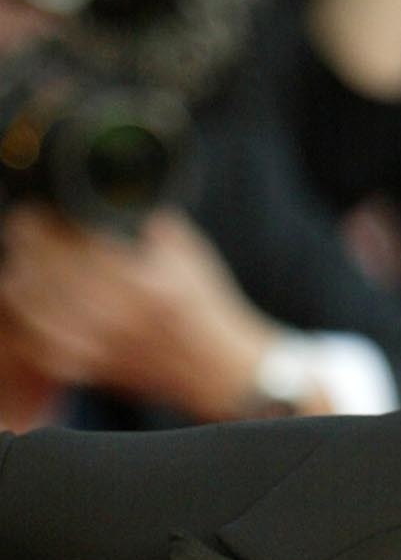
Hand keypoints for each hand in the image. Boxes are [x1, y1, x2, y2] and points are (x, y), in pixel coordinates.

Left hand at [0, 203, 285, 418]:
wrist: (222, 371)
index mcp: (139, 283)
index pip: (70, 245)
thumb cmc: (206, 309)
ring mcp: (103, 346)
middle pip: (45, 274)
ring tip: (18, 268)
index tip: (35, 211)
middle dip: (25, 246)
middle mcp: (117, 316)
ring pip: (37, 312)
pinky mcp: (97, 370)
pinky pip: (46, 350)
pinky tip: (27, 312)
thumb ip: (146, 219)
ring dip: (20, 285)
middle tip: (21, 231)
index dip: (42, 224)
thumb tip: (113, 188)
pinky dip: (31, 329)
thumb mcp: (186, 251)